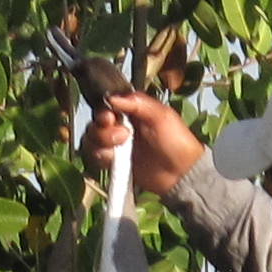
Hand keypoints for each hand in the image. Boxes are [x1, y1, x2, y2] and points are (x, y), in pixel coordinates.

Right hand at [85, 86, 205, 199]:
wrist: (180, 173)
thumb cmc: (176, 141)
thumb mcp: (161, 115)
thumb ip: (138, 102)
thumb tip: (111, 97)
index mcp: (132, 110)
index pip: (106, 105)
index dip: (104, 111)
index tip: (110, 118)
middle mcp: (120, 125)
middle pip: (95, 122)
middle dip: (104, 130)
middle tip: (124, 136)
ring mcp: (116, 144)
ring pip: (91, 138)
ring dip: (102, 142)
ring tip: (123, 147)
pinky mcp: (113, 162)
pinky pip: (95, 156)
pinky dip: (101, 156)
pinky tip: (115, 159)